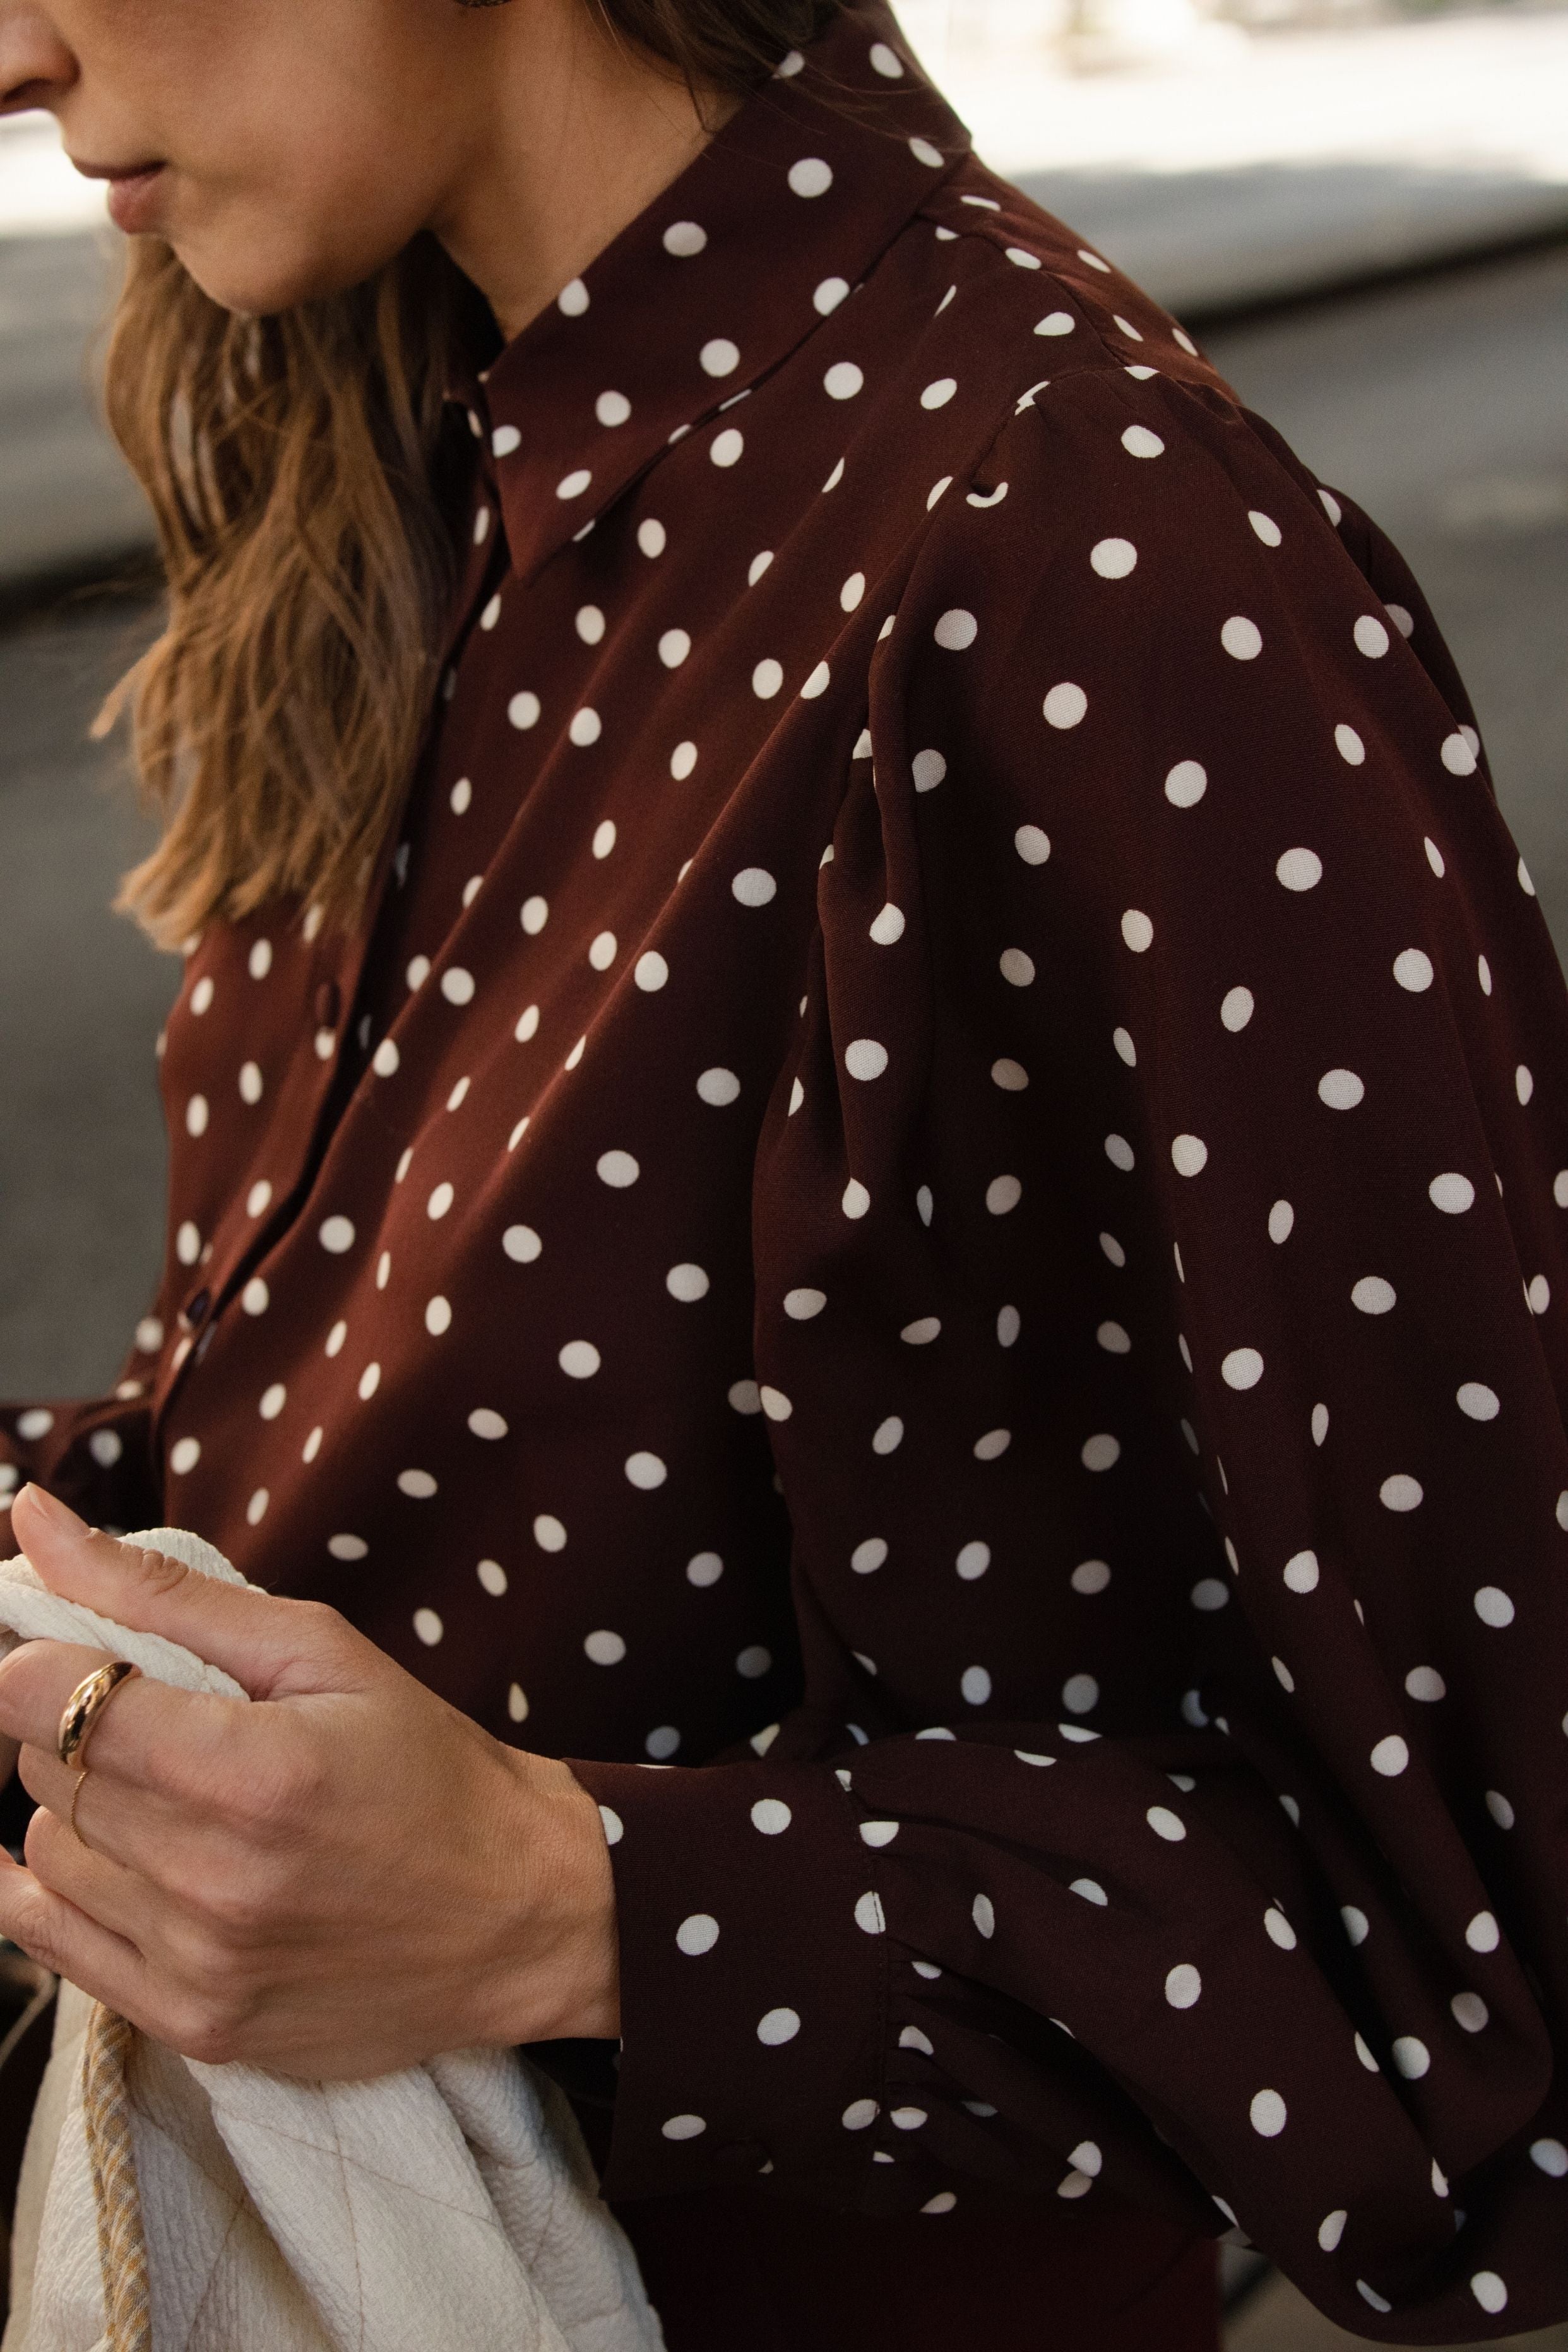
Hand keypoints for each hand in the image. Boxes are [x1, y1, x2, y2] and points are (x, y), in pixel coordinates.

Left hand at [0, 1485, 618, 2075]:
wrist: (522, 1922)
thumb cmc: (429, 1768)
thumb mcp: (321, 1650)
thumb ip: (163, 1592)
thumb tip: (35, 1522)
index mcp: (254, 1771)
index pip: (51, 1700)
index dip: (40, 1657)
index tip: (73, 1646)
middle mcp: (213, 1881)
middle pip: (45, 1770)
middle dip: (82, 1722)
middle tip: (165, 1715)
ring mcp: (198, 1966)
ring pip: (46, 1850)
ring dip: (87, 1805)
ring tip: (180, 1793)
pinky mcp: (192, 2026)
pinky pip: (50, 1941)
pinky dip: (68, 1883)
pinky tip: (135, 1855)